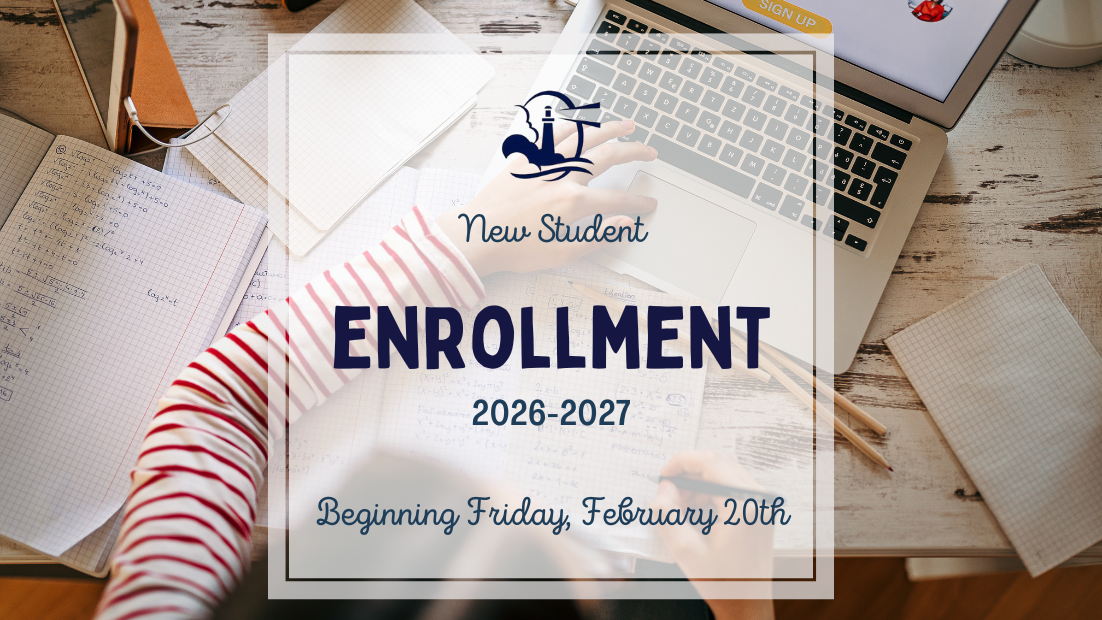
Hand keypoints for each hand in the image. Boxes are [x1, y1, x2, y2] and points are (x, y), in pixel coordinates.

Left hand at [436, 119, 657, 276]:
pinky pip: (550, 138)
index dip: (637, 202)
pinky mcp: (525, 161)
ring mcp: (543, 165)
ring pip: (582, 139)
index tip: (649, 203)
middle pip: (606, 157)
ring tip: (626, 125)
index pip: (616, 199)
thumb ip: (598, 236)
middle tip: (650, 151)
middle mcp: (561, 177)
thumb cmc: (515, 248)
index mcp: (573, 202)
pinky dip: (568, 128)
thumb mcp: (562, 253)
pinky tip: (581, 125)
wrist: (477, 236)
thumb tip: (623, 224)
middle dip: (633, 152)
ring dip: (608, 129)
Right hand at [653, 451, 774, 619]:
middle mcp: (759, 499)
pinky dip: (711, 490)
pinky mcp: (761, 508)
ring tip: (681, 505)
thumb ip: (668, 514)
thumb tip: (664, 487)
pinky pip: (733, 485)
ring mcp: (763, 502)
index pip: (710, 462)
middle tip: (669, 491)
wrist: (748, 603)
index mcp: (743, 505)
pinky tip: (697, 509)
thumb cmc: (723, 583)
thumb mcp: (685, 550)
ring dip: (699, 482)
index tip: (663, 476)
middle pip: (718, 463)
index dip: (681, 462)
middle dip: (689, 473)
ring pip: (725, 472)